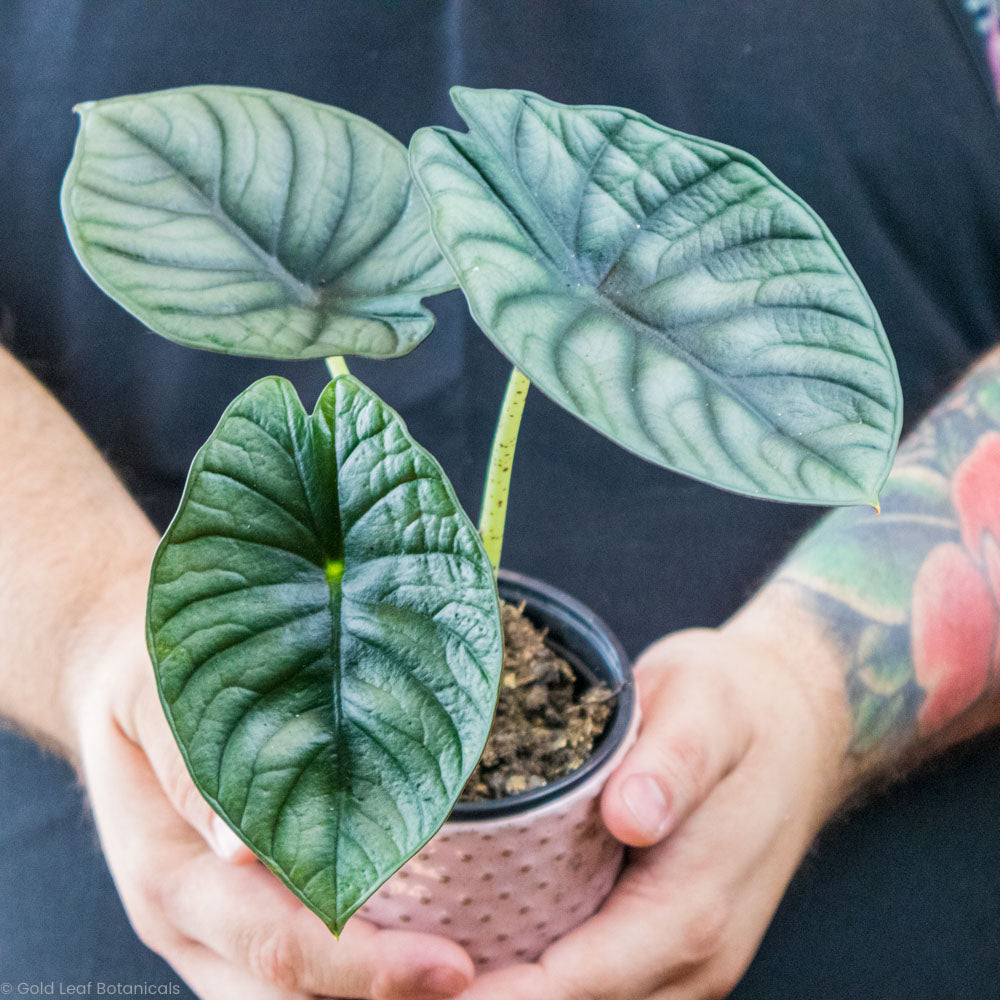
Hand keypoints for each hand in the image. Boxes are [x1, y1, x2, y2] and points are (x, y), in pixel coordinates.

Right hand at [68, 576, 473, 999]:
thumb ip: (195, 764)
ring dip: (396, 998)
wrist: (117, 695)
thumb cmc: (145, 680)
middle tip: (515, 982)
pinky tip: (453, 960)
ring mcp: (221, 941)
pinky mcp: (248, 931)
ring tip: (504, 976)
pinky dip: (382, 982)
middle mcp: (197, 931)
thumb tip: (246, 846)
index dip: (367, 968)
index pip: (279, 949)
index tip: (453, 966)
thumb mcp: (157, 696)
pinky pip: (312, 983)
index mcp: (175, 877)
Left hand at [455, 586, 853, 999]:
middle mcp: (694, 958)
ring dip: (510, 992)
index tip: (417, 972)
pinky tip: (485, 947)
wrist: (796, 723)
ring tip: (422, 964)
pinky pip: (599, 984)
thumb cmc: (740, 708)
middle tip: (393, 970)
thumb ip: (673, 764)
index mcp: (694, 910)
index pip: (576, 985)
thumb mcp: (706, 708)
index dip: (493, 993)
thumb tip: (633, 815)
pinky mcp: (670, 943)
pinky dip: (540, 980)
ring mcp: (686, 960)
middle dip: (486, 999)